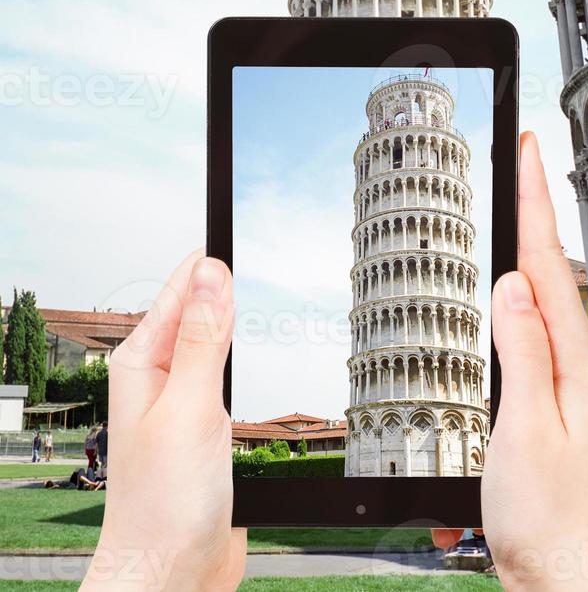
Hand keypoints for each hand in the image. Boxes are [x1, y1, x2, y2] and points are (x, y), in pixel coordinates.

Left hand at [80, 251, 245, 591]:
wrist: (171, 575)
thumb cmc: (162, 504)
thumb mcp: (189, 408)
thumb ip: (204, 340)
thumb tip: (212, 274)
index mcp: (143, 363)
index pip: (178, 292)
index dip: (206, 261)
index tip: (229, 222)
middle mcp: (161, 378)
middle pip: (197, 313)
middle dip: (222, 285)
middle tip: (251, 250)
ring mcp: (184, 403)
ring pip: (214, 344)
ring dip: (236, 321)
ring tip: (254, 290)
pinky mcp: (206, 427)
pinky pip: (227, 377)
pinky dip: (244, 359)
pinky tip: (254, 352)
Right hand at [433, 133, 587, 590]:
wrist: (556, 572)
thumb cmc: (543, 514)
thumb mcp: (524, 427)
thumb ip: (521, 350)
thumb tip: (510, 283)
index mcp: (576, 361)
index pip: (545, 264)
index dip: (534, 202)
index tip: (527, 152)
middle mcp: (578, 362)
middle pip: (547, 268)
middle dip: (532, 208)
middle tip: (517, 161)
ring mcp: (565, 377)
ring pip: (539, 294)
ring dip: (523, 245)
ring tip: (509, 205)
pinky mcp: (549, 393)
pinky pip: (532, 326)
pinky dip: (516, 291)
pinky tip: (506, 286)